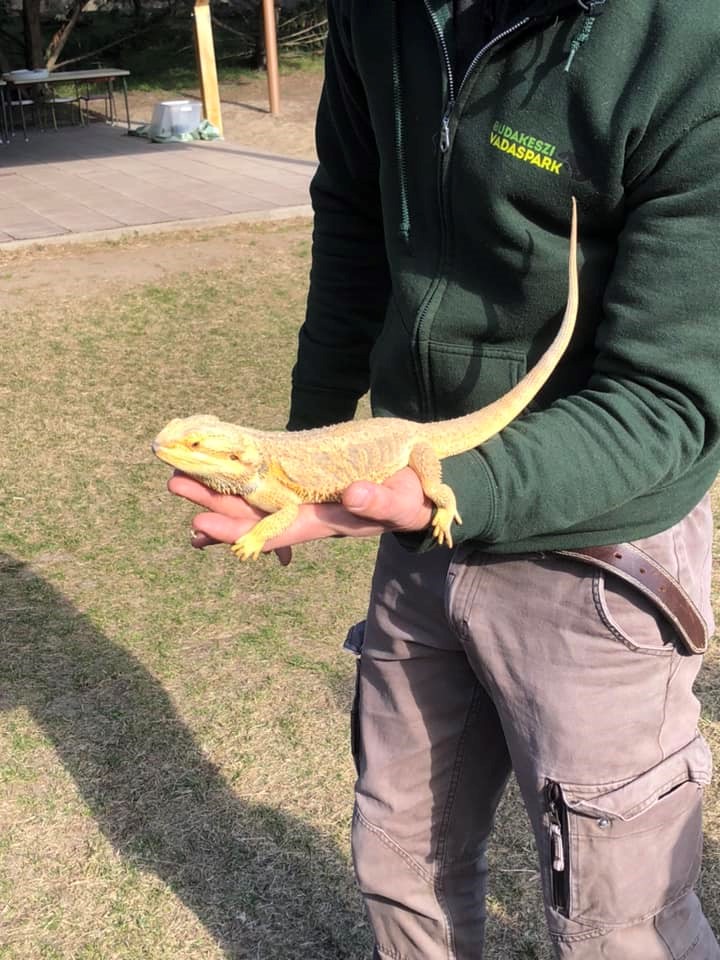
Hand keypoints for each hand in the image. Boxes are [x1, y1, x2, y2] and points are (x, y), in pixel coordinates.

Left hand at [167, 468, 433, 564]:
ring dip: (219, 488)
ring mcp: (304, 499)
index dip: (236, 532)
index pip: (273, 532)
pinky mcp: (305, 484)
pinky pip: (265, 485)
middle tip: (174, 482)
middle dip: (213, 502)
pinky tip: (216, 467)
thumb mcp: (403, 504)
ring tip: (179, 473)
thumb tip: (351, 493)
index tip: (200, 526)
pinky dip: (240, 478)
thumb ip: (380, 502)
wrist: (418, 494)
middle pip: (251, 514)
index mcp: (326, 523)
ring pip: (253, 498)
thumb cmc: (412, 503)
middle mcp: (306, 514)